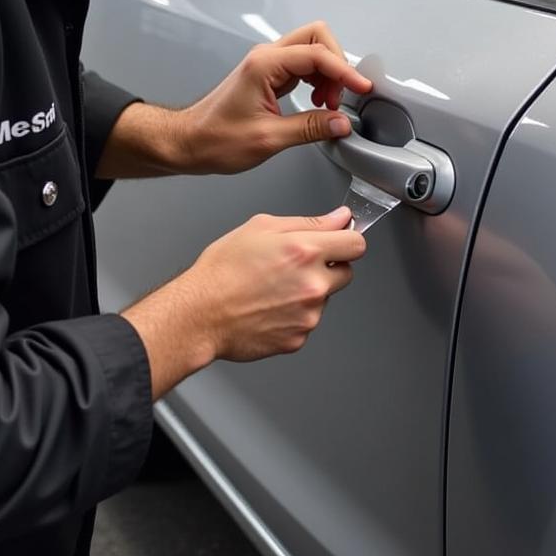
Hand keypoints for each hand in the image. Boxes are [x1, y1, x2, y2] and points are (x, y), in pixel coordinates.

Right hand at [122, 207, 365, 396]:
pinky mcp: (299, 338)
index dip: (347, 240)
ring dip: (309, 292)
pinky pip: (308, 322)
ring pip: (325, 299)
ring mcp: (308, 315)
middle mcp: (312, 284)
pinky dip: (294, 315)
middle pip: (347, 273)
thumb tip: (339, 218)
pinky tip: (269, 307)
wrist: (198, 314)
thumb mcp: (261, 228)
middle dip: (329, 268)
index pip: (357, 244)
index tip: (339, 241)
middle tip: (296, 266)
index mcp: (306, 251)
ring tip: (273, 288)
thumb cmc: (221, 271)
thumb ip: (308, 222)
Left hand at [178, 21, 371, 173]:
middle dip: (337, 64)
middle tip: (342, 95)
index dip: (345, 71)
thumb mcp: (268, 139)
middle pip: (317, 37)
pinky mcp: (269, 75)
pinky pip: (304, 67)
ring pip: (312, 50)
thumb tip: (340, 123)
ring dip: (329, 74)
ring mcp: (268, 64)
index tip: (361, 88)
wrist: (190, 142)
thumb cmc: (215, 138)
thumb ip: (310, 128)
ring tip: (330, 105)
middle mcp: (266, 58)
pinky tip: (318, 103)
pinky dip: (319, 80)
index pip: (317, 55)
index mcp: (264, 65)